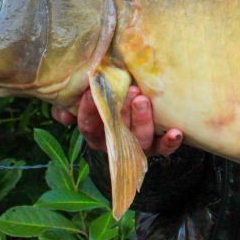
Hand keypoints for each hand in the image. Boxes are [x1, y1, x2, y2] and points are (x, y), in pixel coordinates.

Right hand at [51, 87, 183, 156]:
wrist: (131, 105)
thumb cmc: (106, 99)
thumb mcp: (85, 99)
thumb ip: (69, 104)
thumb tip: (64, 113)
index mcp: (96, 133)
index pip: (88, 125)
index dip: (88, 111)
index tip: (91, 93)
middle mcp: (116, 142)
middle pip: (118, 133)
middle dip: (124, 113)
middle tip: (132, 92)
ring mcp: (137, 146)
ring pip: (140, 140)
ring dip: (143, 121)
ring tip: (145, 101)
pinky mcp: (157, 146)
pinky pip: (163, 148)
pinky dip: (170, 141)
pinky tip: (176, 131)